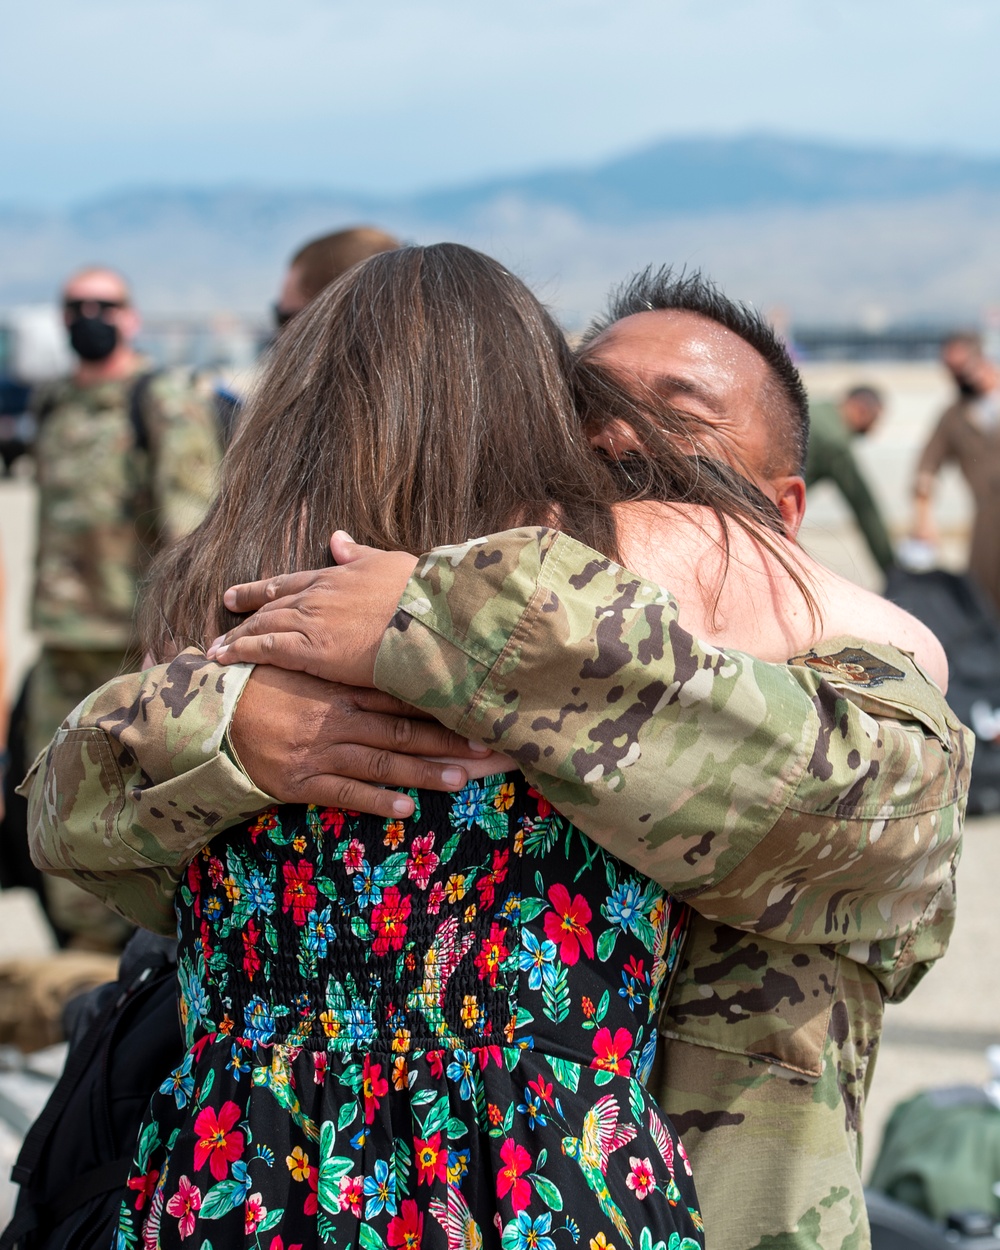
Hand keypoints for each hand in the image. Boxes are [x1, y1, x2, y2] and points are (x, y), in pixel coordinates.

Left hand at [208, 532, 415, 687]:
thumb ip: (358, 553)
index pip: (286, 583)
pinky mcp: (311, 650)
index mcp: (334, 576)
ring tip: (216, 649)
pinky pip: (266, 649)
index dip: (259, 590)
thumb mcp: (388, 562)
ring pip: (262, 627)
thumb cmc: (418, 593)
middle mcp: (315, 596)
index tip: (237, 595)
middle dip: (243, 614)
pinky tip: (224, 659)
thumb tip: (336, 537)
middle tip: (221, 624)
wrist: (428, 619)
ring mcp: (310, 622)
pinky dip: (241, 652)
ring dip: (236, 638)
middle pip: (269, 606)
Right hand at [232, 665, 488, 818]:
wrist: (214, 714)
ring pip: (380, 763)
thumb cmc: (266, 684)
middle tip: (487, 749)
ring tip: (459, 780)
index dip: (441, 704)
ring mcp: (319, 750)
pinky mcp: (300, 781)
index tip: (478, 708)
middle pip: (401, 730)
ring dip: (421, 772)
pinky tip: (404, 807)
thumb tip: (391, 652)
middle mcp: (337, 718)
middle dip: (446, 741)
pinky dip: (374, 800)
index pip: (400, 695)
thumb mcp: (306, 661)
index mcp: (341, 686)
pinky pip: (343, 792)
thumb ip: (347, 661)